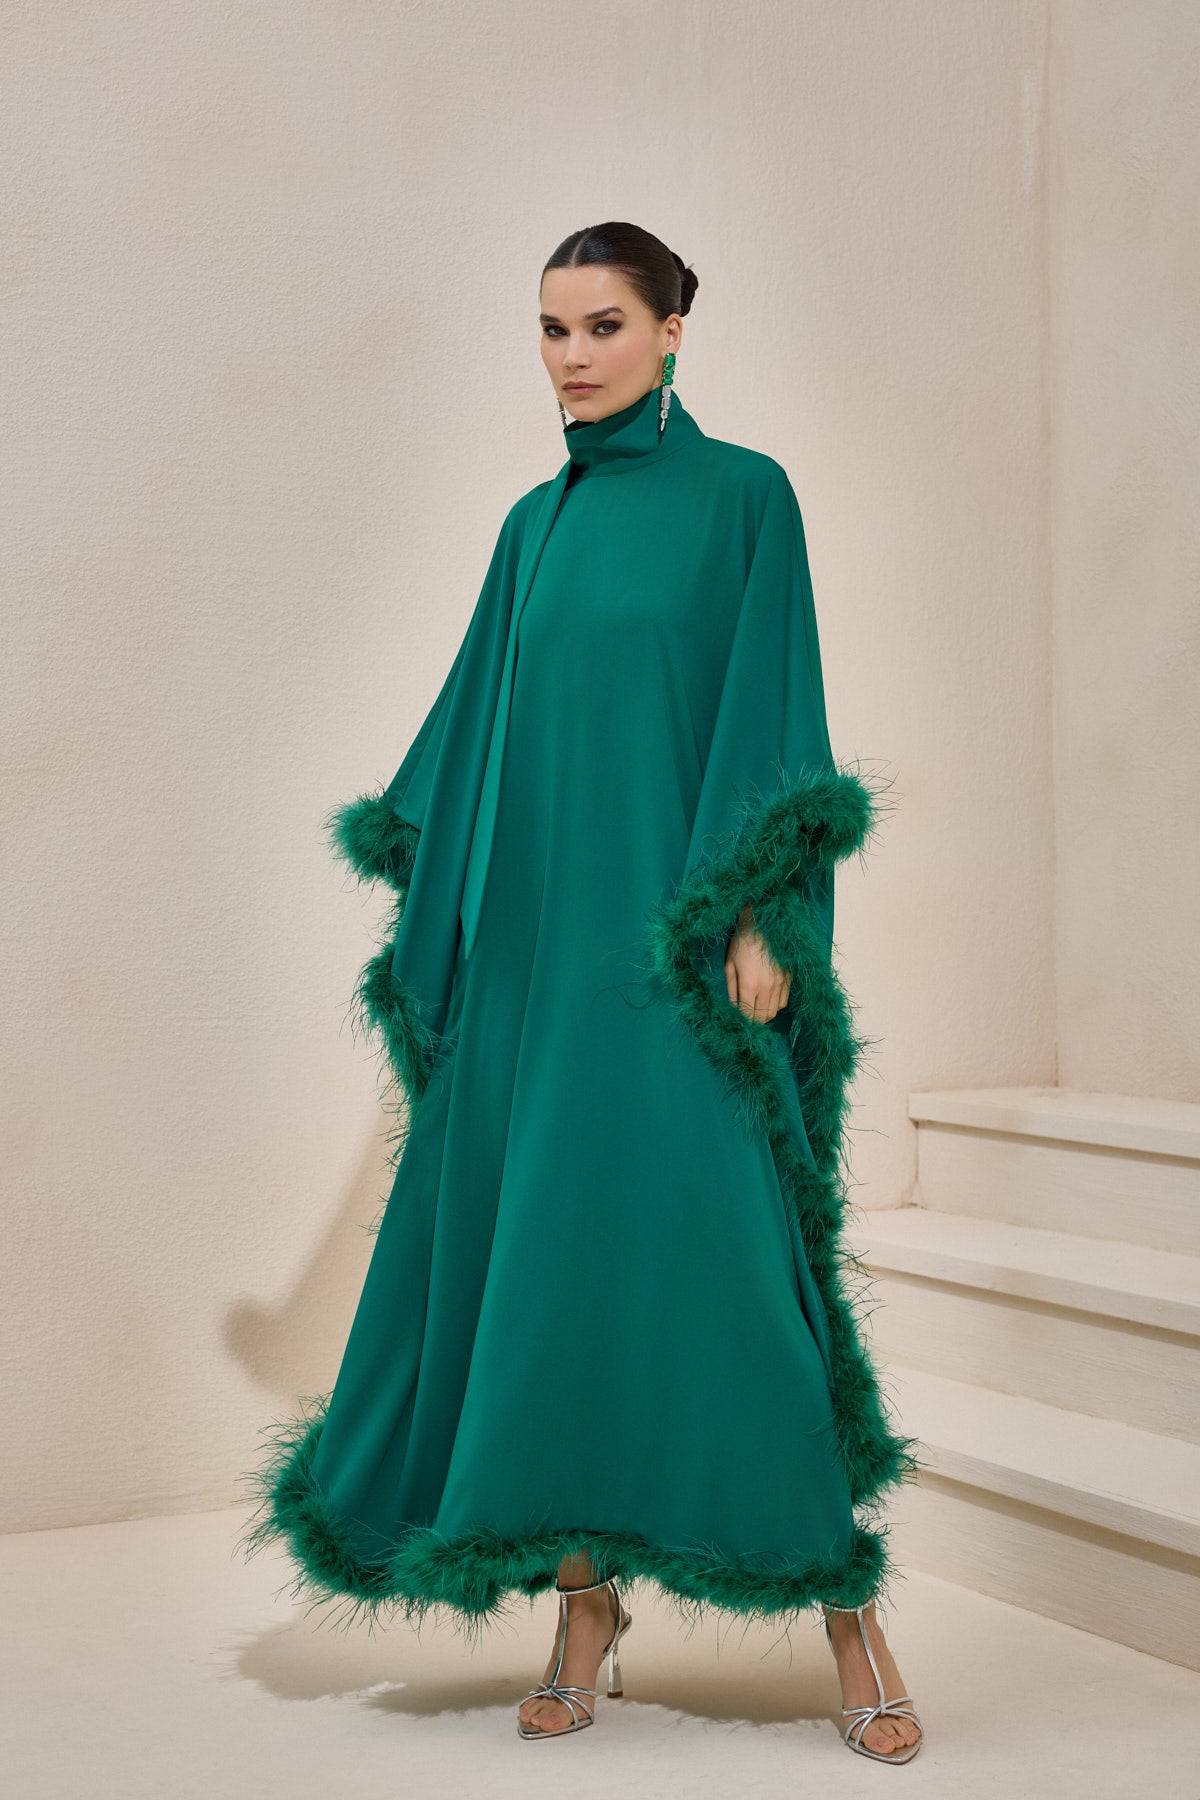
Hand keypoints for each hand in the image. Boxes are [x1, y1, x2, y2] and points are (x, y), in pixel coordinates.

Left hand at [724, 903, 791, 1022]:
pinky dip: (775, 1004)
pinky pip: (784, 1001)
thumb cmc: (742, 941)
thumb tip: (733, 1007)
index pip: (747, 1015)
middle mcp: (768, 987)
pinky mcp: (789, 977)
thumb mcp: (729, 964)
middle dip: (753, 1020)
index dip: (741, 1021)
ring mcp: (781, 983)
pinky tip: (767, 998)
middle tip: (746, 1016)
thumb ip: (731, 989)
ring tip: (756, 1008)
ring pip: (775, 1011)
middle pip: (763, 1017)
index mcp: (750, 984)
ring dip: (764, 1013)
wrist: (764, 921)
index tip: (737, 1021)